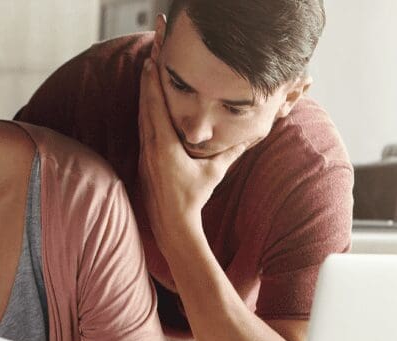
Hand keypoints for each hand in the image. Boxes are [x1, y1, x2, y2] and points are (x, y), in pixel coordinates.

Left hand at [137, 45, 249, 243]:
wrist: (172, 224)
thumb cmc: (194, 198)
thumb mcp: (214, 172)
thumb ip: (232, 151)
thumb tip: (254, 135)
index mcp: (165, 147)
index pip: (158, 108)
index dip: (154, 84)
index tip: (152, 63)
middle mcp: (151, 148)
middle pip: (146, 108)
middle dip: (147, 83)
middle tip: (148, 60)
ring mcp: (145, 155)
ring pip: (142, 119)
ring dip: (145, 97)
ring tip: (146, 76)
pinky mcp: (144, 162)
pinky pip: (143, 131)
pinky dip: (145, 114)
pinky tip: (147, 107)